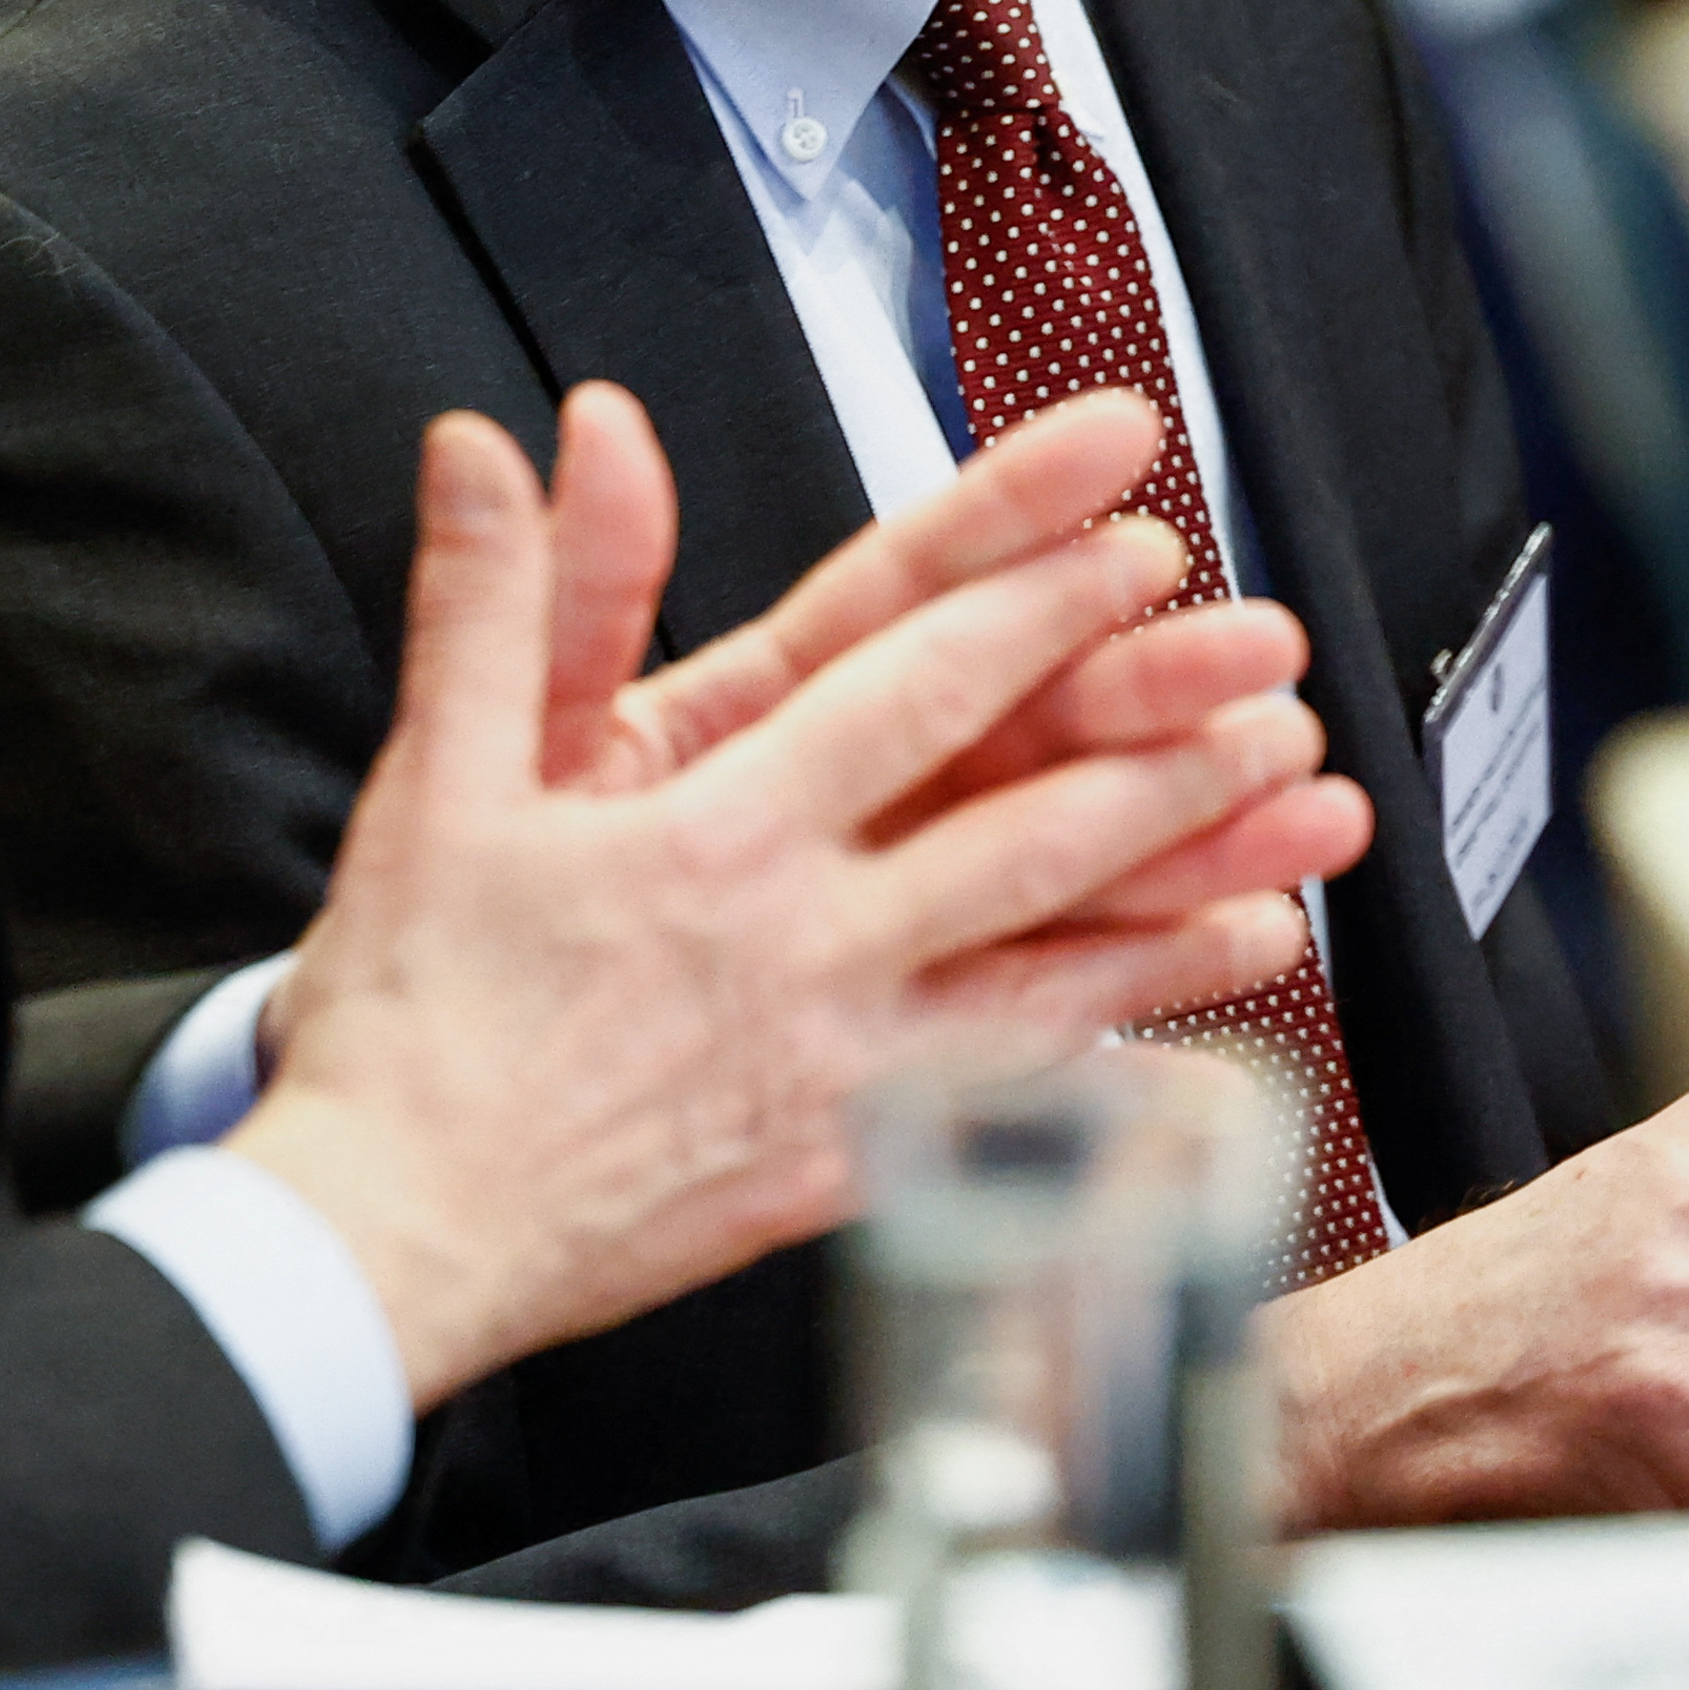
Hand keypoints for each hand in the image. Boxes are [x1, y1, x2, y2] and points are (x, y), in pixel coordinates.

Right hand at [231, 384, 1374, 1403]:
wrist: (388, 1244)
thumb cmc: (407, 1021)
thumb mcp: (437, 784)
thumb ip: (496, 603)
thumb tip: (496, 445)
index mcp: (710, 833)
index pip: (902, 687)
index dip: (1025, 604)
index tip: (1127, 541)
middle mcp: (800, 944)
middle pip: (1015, 819)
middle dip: (1154, 731)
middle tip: (1265, 664)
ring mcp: (841, 1066)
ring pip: (1050, 955)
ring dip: (1183, 881)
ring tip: (1300, 827)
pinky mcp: (851, 1172)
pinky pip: (1019, 1094)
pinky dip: (1133, 1045)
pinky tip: (1218, 1005)